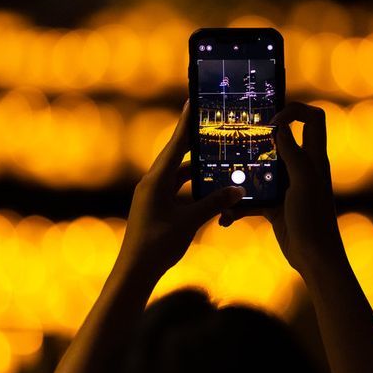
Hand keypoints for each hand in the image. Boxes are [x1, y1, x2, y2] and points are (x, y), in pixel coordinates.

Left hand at [117, 101, 244, 280]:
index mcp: (156, 181)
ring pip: (178, 175)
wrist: (135, 272)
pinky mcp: (156, 208)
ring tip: (215, 156)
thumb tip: (238, 189)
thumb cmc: (157, 245)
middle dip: (193, 142)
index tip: (192, 101)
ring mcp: (152, 196)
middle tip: (210, 124)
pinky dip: (192, 186)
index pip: (175, 145)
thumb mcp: (189, 222)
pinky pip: (177, 190)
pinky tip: (207, 188)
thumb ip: (214, 203)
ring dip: (196, 168)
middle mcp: (152, 183)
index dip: (186, 123)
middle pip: (176, 156)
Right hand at [220, 102, 343, 274]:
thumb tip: (278, 128)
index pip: (312, 119)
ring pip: (262, 169)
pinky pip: (253, 198)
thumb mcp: (303, 182)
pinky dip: (239, 206)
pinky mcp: (275, 206)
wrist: (314, 258)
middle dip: (260, 139)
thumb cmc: (314, 219)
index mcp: (313, 157)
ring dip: (243, 174)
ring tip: (224, 177)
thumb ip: (292, 153)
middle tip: (239, 139)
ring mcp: (287, 187)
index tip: (271, 123)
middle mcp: (301, 168)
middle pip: (282, 140)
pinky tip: (227, 216)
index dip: (294, 112)